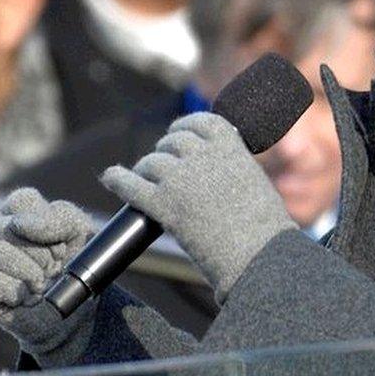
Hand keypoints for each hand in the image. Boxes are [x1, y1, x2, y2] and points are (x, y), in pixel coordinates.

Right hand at [0, 188, 96, 366]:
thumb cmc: (75, 263)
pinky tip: (26, 297)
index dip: (47, 225)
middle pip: (10, 227)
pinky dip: (17, 292)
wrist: (73, 310)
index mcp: (18, 209)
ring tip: (41, 282)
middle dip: (42, 252)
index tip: (61, 245)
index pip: (23, 199)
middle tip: (53, 267)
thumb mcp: (80, 233)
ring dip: (30, 271)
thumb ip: (59, 218)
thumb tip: (19, 225)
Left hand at [100, 112, 296, 301]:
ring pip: (151, 163)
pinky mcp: (163, 205)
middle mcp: (202, 155)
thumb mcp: (251, 177)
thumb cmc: (263, 224)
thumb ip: (229, 163)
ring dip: (147, 169)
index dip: (184, 127)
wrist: (260, 254)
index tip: (179, 133)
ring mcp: (180, 179)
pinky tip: (111, 177)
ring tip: (148, 181)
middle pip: (172, 141)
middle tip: (166, 167)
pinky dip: (118, 179)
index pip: (198, 121)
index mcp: (228, 144)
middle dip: (166, 151)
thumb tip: (206, 162)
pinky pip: (130, 185)